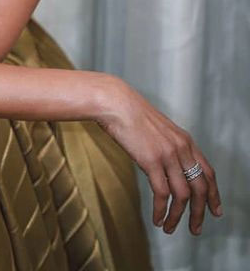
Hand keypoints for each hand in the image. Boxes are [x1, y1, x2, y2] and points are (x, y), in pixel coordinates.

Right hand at [97, 78, 222, 235]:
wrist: (115, 102)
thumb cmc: (130, 113)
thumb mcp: (158, 129)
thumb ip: (168, 146)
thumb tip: (167, 167)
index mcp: (184, 140)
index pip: (208, 172)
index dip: (213, 194)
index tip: (215, 210)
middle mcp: (181, 148)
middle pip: (200, 188)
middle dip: (200, 212)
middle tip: (195, 229)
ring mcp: (168, 154)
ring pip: (183, 195)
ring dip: (178, 216)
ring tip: (169, 228)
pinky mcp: (152, 160)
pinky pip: (162, 193)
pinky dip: (161, 210)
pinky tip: (156, 219)